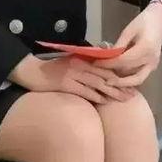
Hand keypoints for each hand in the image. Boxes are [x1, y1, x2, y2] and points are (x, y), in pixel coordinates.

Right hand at [8, 53, 131, 103]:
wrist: (30, 71)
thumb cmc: (49, 70)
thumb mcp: (68, 64)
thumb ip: (81, 68)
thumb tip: (96, 76)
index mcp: (81, 61)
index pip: (103, 68)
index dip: (117, 76)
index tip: (129, 83)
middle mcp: (79, 66)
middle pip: (104, 76)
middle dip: (119, 86)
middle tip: (132, 94)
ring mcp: (73, 75)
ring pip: (97, 84)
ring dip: (111, 92)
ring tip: (123, 99)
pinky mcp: (66, 84)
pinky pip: (84, 91)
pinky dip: (96, 96)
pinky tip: (104, 101)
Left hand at [92, 1, 161, 87]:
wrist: (159, 21)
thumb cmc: (143, 23)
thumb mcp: (128, 30)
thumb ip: (118, 45)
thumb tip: (105, 57)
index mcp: (146, 48)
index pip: (123, 61)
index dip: (108, 64)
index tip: (96, 64)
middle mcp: (151, 60)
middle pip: (130, 74)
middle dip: (114, 78)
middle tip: (101, 78)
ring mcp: (153, 65)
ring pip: (136, 79)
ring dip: (122, 81)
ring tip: (107, 79)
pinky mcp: (152, 67)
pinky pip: (139, 77)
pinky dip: (128, 79)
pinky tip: (116, 77)